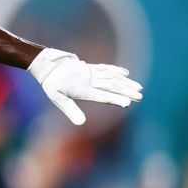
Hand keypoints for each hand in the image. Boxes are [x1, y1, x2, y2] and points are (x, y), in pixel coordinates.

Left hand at [27, 48, 142, 124]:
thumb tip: (81, 123)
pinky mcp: (90, 67)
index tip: (127, 103)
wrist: (48, 64)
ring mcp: (91, 72)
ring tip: (139, 88)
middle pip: (111, 86)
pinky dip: (116, 71)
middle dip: (126, 91)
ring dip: (126, 82)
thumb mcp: (58, 99)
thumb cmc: (52, 84)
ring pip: (112, 77)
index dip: (115, 99)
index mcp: (83, 89)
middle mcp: (90, 80)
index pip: (102, 96)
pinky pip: (106, 68)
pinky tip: (126, 74)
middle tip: (140, 97)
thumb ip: (70, 110)